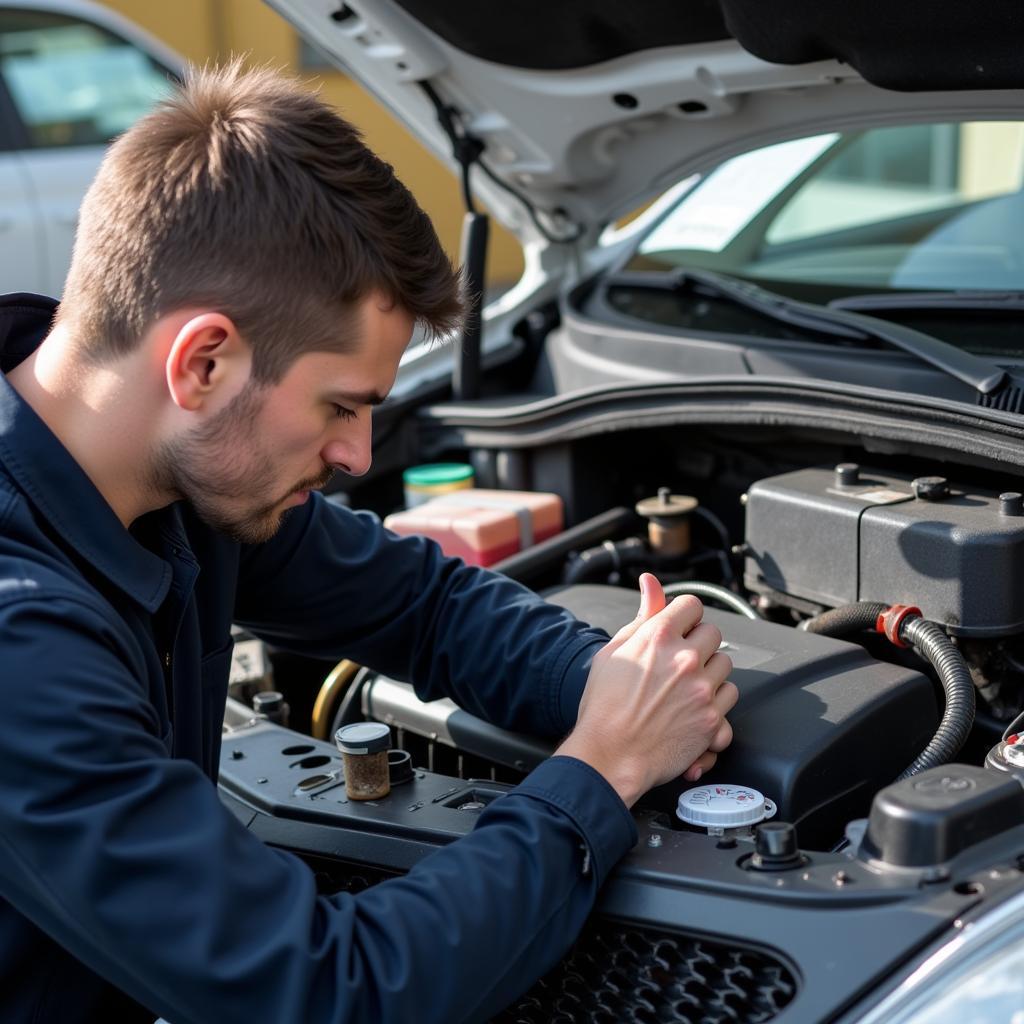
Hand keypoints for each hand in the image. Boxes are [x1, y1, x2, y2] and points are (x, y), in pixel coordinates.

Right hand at [556, 573, 737, 807]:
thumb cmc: (603, 706)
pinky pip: (729, 700)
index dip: (685, 617)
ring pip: (725, 666)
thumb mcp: (614, 651)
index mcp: (658, 636)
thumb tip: (651, 583)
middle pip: (713, 634)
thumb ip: (642, 615)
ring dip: (710, 674)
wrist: (609, 755)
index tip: (680, 629)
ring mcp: (702, 690)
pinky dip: (716, 705)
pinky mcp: (712, 719)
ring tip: (686, 689)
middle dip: (699, 645)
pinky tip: (694, 710)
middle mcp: (685, 658)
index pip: (692, 605)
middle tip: (680, 663)